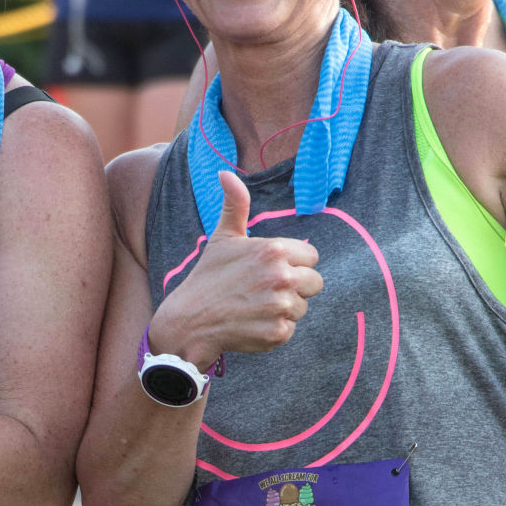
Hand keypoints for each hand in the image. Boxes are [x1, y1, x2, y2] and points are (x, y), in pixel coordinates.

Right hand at [150, 169, 322, 368]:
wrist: (190, 321)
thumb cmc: (208, 277)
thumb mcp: (223, 238)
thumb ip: (235, 205)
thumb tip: (225, 173)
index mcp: (273, 249)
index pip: (311, 256)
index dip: (293, 263)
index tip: (270, 270)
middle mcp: (282, 276)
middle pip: (315, 282)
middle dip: (295, 287)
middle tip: (263, 290)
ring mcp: (281, 306)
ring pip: (302, 307)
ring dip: (284, 309)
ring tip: (255, 307)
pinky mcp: (278, 333)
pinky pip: (290, 328)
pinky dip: (274, 330)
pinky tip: (252, 323)